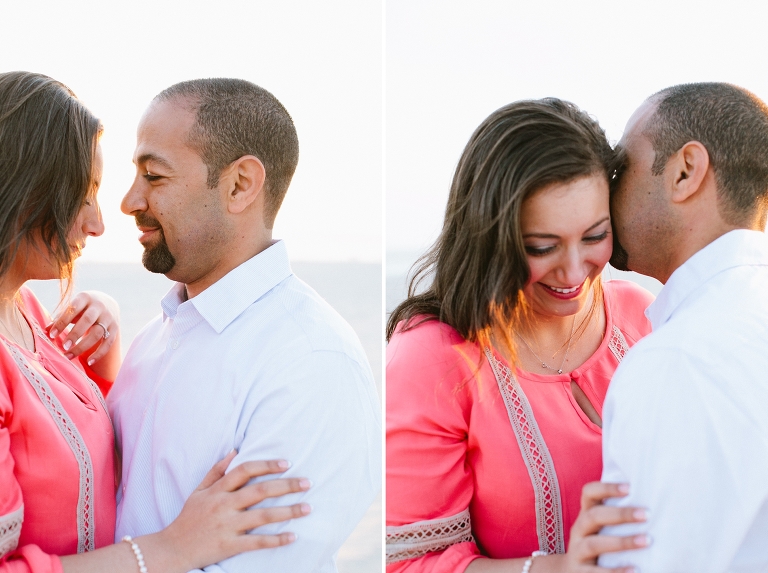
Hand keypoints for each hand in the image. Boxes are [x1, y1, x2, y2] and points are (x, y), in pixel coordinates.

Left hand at [48, 290, 118, 364]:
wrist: (107, 303)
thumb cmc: (82, 307)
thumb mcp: (73, 307)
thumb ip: (61, 317)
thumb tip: (46, 330)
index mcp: (85, 298)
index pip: (73, 309)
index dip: (62, 322)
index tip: (51, 335)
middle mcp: (99, 307)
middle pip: (88, 320)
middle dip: (75, 334)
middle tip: (64, 346)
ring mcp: (108, 318)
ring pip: (98, 333)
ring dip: (83, 346)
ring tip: (69, 356)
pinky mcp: (115, 328)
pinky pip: (108, 343)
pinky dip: (99, 353)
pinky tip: (89, 361)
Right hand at [157, 451, 311, 569]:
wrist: (171, 550)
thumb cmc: (188, 518)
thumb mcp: (198, 491)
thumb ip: (216, 471)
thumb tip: (235, 451)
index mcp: (217, 490)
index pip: (245, 471)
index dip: (267, 465)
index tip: (287, 463)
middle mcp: (223, 505)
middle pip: (260, 491)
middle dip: (286, 485)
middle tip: (308, 482)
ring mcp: (227, 526)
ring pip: (263, 516)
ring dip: (288, 512)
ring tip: (308, 508)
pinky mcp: (229, 546)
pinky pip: (257, 542)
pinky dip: (276, 539)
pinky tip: (293, 536)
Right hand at [564, 482, 648, 572]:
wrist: (571, 572)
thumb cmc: (597, 545)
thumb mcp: (600, 529)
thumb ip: (616, 518)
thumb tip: (652, 506)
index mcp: (586, 515)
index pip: (589, 493)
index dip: (606, 488)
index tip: (629, 487)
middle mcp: (579, 530)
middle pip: (593, 516)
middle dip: (620, 514)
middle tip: (646, 515)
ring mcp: (577, 552)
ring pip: (593, 544)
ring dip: (621, 542)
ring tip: (646, 541)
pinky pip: (596, 572)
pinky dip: (616, 571)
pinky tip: (634, 570)